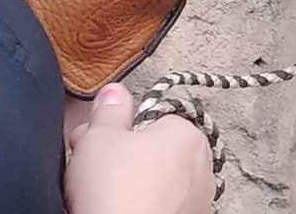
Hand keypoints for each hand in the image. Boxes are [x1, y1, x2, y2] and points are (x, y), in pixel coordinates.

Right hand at [65, 83, 214, 213]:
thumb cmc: (116, 190)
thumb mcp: (100, 136)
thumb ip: (110, 109)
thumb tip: (114, 92)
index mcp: (187, 133)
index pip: (152, 120)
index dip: (118, 130)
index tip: (94, 140)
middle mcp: (202, 166)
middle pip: (156, 151)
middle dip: (125, 157)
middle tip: (92, 169)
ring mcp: (199, 202)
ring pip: (159, 183)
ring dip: (135, 184)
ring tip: (103, 197)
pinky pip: (162, 208)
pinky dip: (144, 208)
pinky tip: (119, 211)